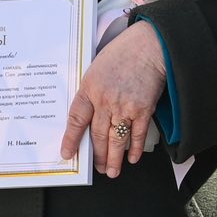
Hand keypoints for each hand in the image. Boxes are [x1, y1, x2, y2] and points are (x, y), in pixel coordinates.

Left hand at [61, 20, 165, 179]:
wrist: (149, 45)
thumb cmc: (124, 52)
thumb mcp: (97, 68)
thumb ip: (91, 90)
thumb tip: (88, 112)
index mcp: (89, 88)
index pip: (76, 119)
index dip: (71, 139)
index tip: (67, 153)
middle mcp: (105, 100)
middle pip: (98, 135)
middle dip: (97, 155)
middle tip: (97, 167)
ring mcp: (124, 106)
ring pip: (116, 140)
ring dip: (113, 159)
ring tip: (112, 171)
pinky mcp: (143, 109)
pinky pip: (136, 134)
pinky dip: (134, 148)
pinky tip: (132, 158)